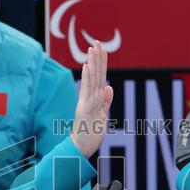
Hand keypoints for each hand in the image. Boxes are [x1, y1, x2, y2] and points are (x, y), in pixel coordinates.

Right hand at [70, 41, 113, 157]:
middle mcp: (89, 97)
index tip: (102, 49)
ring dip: (92, 63)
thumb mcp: (102, 115)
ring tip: (92, 49)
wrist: (80, 149)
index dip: (101, 63)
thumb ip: (106, 101)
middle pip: (95, 74)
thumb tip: (109, 87)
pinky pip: (86, 91)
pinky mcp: (84, 109)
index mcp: (93, 98)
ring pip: (92, 79)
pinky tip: (87, 66)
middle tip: (97, 41)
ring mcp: (86, 102)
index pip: (99, 77)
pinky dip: (87, 78)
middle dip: (97, 58)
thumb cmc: (90, 134)